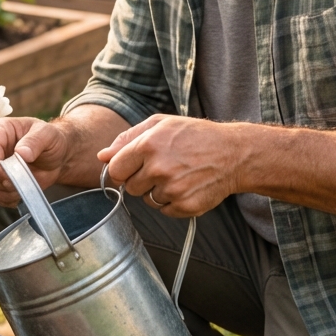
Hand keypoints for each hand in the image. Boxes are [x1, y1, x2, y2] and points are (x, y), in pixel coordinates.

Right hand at [0, 117, 70, 206]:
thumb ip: (35, 141)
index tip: (11, 176)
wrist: (55, 157)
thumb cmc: (50, 140)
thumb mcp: (48, 135)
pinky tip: (21, 192)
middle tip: (23, 182)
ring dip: (6, 191)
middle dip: (3, 181)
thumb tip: (21, 152)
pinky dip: (7, 198)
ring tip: (26, 185)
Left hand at [98, 114, 240, 216]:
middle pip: (130, 187)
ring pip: (147, 200)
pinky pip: (164, 210)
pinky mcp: (185, 206)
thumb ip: (127, 139)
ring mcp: (172, 189)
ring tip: (177, 175)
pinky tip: (186, 186)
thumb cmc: (194, 136)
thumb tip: (101, 156)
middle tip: (162, 167)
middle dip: (141, 179)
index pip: (115, 169)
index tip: (134, 166)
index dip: (123, 169)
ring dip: (157, 191)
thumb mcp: (160, 125)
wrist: (233, 153)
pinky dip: (172, 202)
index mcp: (148, 146)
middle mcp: (158, 169)